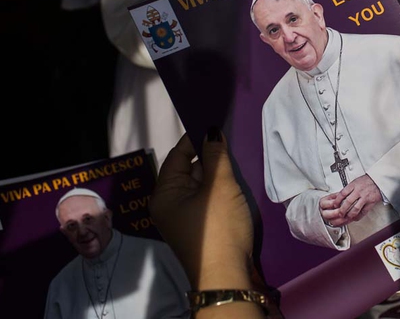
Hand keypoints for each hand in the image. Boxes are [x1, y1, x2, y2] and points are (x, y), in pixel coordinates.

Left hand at [150, 132, 253, 290]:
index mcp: (164, 194)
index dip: (195, 138)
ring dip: (216, 174)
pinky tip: (235, 184)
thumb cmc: (218, 228)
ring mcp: (185, 218)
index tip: (215, 122)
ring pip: (200, 185)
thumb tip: (210, 131)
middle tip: (231, 140)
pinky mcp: (201, 228)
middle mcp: (169, 205)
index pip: (177, 155)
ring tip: (236, 159)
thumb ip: (215, 156)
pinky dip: (219, 191)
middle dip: (208, 157)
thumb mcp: (219, 187)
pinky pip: (208, 200)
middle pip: (188, 170)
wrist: (227, 276)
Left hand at [319, 175, 382, 227]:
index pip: (342, 193)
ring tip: (346, 217)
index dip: (337, 200)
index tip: (335, 205)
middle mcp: (359, 191)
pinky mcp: (371, 203)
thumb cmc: (367, 181)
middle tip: (339, 213)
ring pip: (355, 208)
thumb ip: (348, 189)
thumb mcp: (355, 182)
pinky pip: (364, 212)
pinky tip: (355, 218)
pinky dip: (358, 216)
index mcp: (354, 185)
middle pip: (348, 202)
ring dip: (349, 215)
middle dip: (342, 210)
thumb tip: (338, 196)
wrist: (378, 181)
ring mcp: (365, 197)